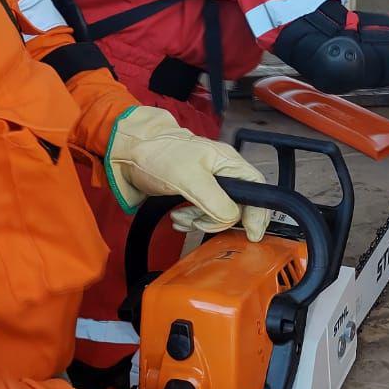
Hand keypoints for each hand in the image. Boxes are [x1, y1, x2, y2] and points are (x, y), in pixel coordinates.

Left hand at [105, 106, 269, 239]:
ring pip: (219, 213)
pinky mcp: (195, 193)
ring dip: (200, 222)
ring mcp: (210, 184)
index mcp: (229, 163)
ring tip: (180, 218)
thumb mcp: (190, 179)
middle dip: (218, 220)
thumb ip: (216, 201)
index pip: (257, 190)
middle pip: (239, 206)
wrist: (130, 153)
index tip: (253, 235)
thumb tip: (232, 219)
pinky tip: (177, 218)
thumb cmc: (159, 156)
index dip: (258, 213)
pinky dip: (191, 220)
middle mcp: (224, 173)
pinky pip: (203, 214)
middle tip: (199, 224)